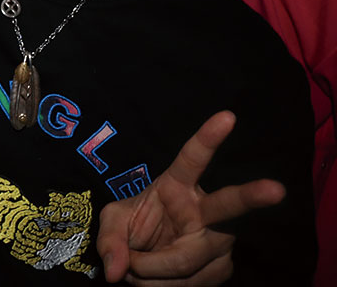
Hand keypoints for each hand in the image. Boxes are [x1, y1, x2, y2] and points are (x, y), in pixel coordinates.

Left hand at [97, 111, 284, 285]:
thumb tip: (118, 270)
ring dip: (150, 272)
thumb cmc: (132, 227)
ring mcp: (217, 240)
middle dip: (254, 195)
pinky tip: (154, 277)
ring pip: (185, 261)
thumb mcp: (112, 223)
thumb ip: (109, 240)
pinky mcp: (220, 268)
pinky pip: (187, 284)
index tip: (227, 116)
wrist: (143, 256)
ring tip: (136, 263)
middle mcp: (205, 209)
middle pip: (228, 204)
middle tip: (276, 189)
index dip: (208, 137)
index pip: (193, 158)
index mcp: (177, 184)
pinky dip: (159, 285)